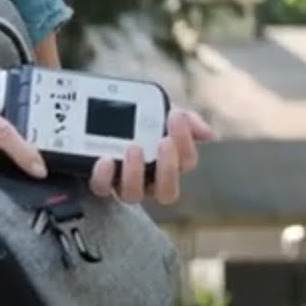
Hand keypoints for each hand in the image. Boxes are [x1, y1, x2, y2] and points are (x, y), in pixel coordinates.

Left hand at [88, 108, 213, 204]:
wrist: (98, 110)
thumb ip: (184, 119)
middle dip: (168, 167)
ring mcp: (123, 184)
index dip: (185, 142)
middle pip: (167, 191)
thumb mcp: (161, 110)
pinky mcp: (100, 182)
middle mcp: (148, 180)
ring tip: (133, 147)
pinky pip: (102, 188)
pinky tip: (104, 159)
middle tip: (163, 141)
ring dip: (136, 173)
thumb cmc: (136, 115)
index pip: (186, 162)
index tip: (175, 116)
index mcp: (168, 163)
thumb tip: (206, 133)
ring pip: (134, 195)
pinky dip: (104, 176)